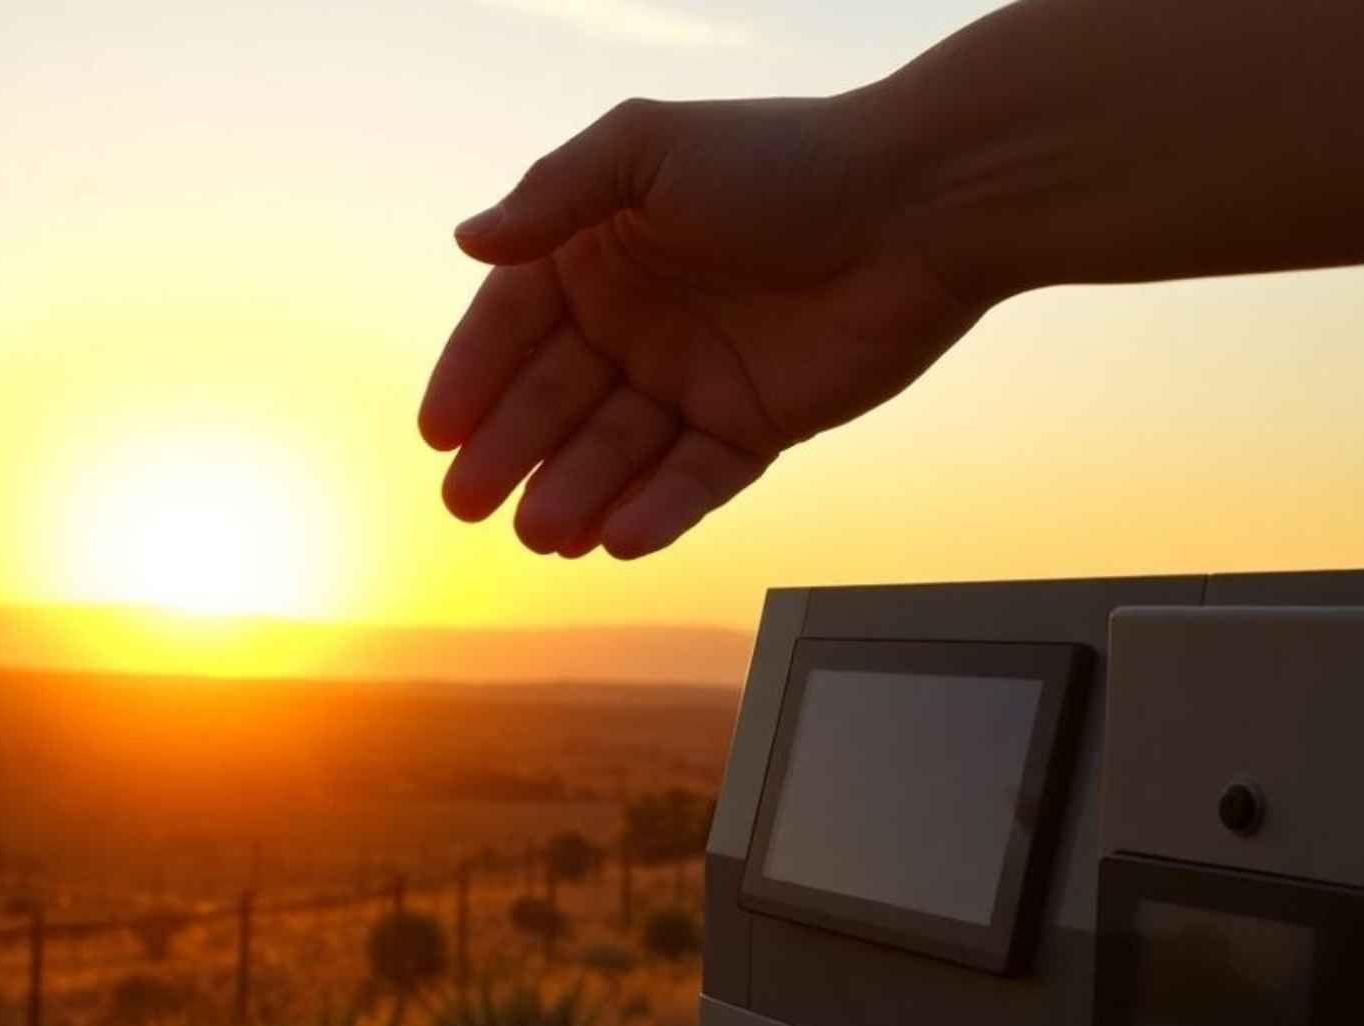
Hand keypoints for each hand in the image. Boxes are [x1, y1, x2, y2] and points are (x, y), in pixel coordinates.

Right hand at [419, 94, 984, 558]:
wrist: (925, 204)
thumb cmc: (787, 160)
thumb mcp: (649, 150)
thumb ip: (554, 194)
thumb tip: (467, 239)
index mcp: (598, 252)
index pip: (512, 324)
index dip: (472, 377)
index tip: (438, 432)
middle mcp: (635, 320)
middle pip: (553, 400)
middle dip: (509, 454)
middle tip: (468, 505)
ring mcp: (691, 378)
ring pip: (615, 453)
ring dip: (574, 494)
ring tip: (541, 534)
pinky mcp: (752, 427)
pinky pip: (692, 481)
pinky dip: (656, 511)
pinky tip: (618, 537)